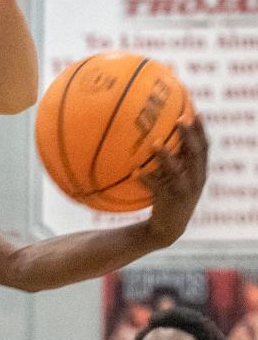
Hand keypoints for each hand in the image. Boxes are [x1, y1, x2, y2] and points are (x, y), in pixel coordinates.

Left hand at [141, 115, 207, 246]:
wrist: (167, 228)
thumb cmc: (168, 195)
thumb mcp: (174, 177)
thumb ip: (171, 159)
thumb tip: (154, 134)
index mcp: (198, 171)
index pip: (204, 147)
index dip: (201, 130)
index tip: (195, 112)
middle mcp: (196, 179)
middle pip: (196, 154)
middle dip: (189, 137)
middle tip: (179, 120)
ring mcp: (184, 191)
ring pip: (177, 171)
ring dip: (166, 157)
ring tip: (155, 144)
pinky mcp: (170, 201)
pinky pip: (156, 188)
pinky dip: (146, 179)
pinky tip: (135, 172)